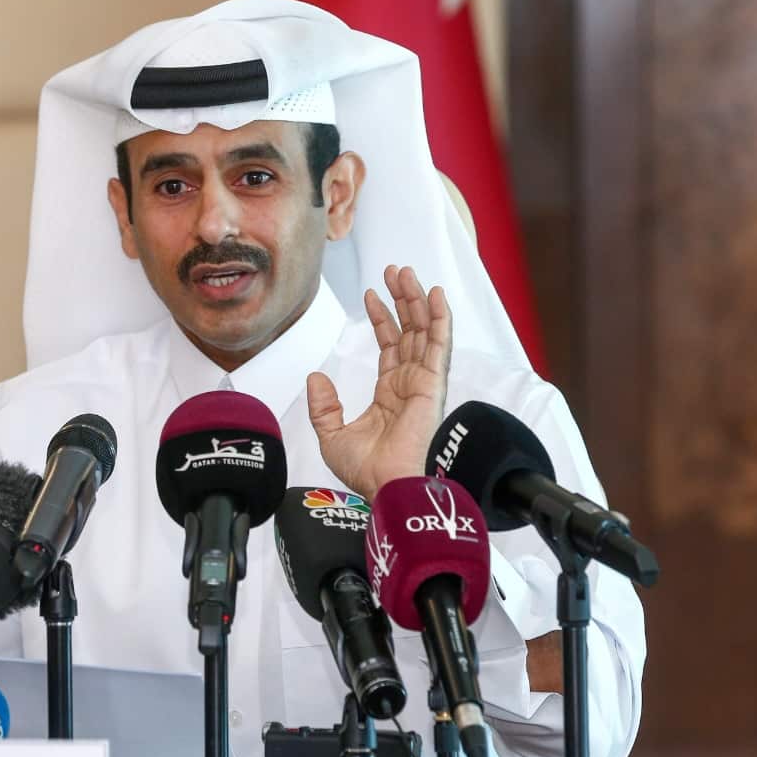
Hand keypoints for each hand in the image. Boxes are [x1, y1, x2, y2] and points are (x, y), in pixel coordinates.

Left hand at [307, 265, 451, 500]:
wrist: (384, 485)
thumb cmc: (365, 471)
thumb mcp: (332, 435)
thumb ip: (324, 406)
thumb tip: (316, 378)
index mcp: (390, 394)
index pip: (390, 346)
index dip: (382, 319)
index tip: (372, 294)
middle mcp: (410, 384)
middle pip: (409, 331)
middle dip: (402, 299)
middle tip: (394, 270)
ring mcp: (423, 382)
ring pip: (423, 331)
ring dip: (417, 300)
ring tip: (407, 272)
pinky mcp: (433, 383)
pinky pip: (438, 344)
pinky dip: (440, 318)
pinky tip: (435, 295)